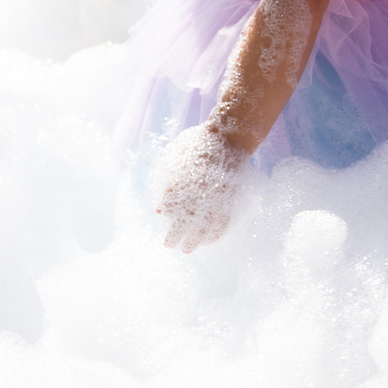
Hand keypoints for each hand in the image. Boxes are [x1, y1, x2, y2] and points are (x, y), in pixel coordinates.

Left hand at [151, 124, 246, 250]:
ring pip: (202, 229)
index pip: (167, 206)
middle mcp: (195, 195)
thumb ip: (165, 178)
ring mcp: (213, 200)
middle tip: (169, 244)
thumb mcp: (176, 154)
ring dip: (193, 241)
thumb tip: (159, 207)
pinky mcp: (228, 201)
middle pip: (181, 223)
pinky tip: (208, 241)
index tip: (163, 214)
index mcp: (179, 183)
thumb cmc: (199, 143)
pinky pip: (221, 224)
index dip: (165, 211)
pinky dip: (215, 234)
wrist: (229, 138)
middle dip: (174, 236)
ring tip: (186, 250)